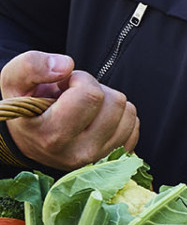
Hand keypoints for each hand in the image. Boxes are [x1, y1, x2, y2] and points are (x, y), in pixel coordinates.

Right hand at [1, 51, 138, 170]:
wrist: (30, 137)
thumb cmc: (26, 106)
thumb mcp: (14, 81)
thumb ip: (32, 66)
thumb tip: (66, 66)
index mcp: (52, 136)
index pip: (90, 96)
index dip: (80, 80)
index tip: (64, 85)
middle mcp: (78, 153)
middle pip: (114, 102)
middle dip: (96, 89)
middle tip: (74, 97)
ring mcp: (100, 158)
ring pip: (128, 111)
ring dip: (108, 102)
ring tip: (83, 108)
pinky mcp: (116, 158)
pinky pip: (134, 123)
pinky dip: (118, 115)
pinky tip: (95, 119)